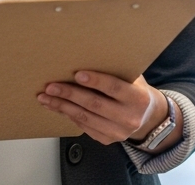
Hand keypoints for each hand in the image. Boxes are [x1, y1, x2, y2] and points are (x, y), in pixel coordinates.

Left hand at [37, 72, 174, 147]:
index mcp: (138, 98)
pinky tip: (57, 107)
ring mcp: (118, 132)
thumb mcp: (133, 78)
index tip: (77, 74)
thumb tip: (86, 55)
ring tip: (46, 97)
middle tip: (51, 87)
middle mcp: (129, 117)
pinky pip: (84, 126)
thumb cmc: (136, 91)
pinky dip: (68, 115)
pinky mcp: (107, 140)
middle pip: (94, 104)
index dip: (95, 81)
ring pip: (85, 118)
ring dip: (62, 107)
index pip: (114, 88)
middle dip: (69, 94)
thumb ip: (115, 71)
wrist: (149, 117)